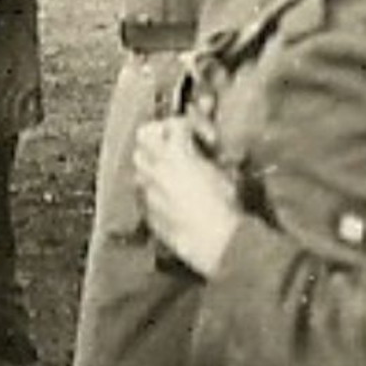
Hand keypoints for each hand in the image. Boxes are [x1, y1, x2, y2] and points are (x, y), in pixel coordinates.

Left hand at [133, 118, 242, 277]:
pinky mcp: (146, 210)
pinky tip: (171, 194)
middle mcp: (156, 168)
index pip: (175, 123)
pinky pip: (144, 190)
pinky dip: (154, 186)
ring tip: (173, 167)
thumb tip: (207, 145)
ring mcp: (147, 189)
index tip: (206, 138)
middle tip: (178, 142)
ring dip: (154, 160)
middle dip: (161, 133)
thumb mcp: (225, 172)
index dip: (192, 125)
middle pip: (145, 135)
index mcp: (177, 155)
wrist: (214, 242)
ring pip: (139, 163)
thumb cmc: (225, 207)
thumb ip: (209, 154)